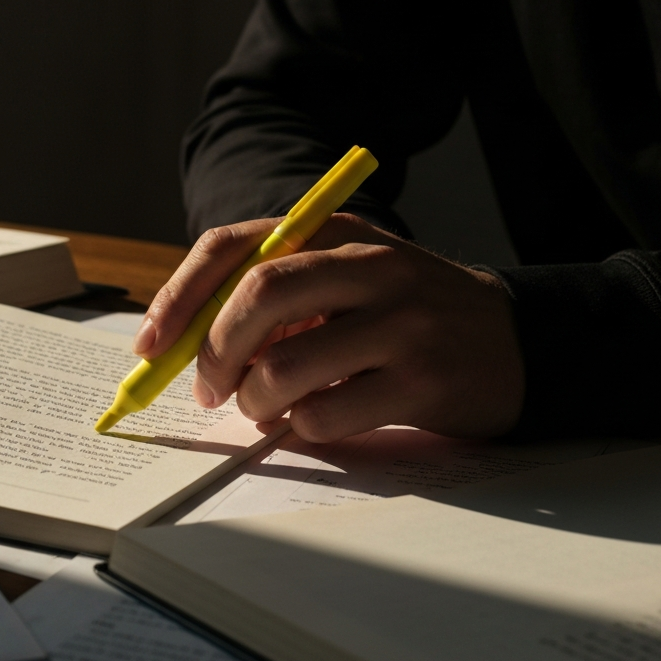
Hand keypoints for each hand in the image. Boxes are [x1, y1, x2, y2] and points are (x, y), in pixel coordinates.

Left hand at [132, 215, 524, 440]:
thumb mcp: (344, 282)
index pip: (234, 247)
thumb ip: (274, 300)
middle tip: (207, 390)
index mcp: (336, 231)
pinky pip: (324, 415)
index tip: (148, 347)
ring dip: (256, 402)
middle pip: (257, 296)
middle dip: (212, 352)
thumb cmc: (403, 316)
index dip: (178, 297)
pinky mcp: (423, 381)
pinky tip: (317, 419)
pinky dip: (300, 428)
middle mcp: (371, 265)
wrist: (512, 342)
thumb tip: (184, 348)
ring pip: (284, 367)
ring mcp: (402, 322)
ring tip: (268, 408)